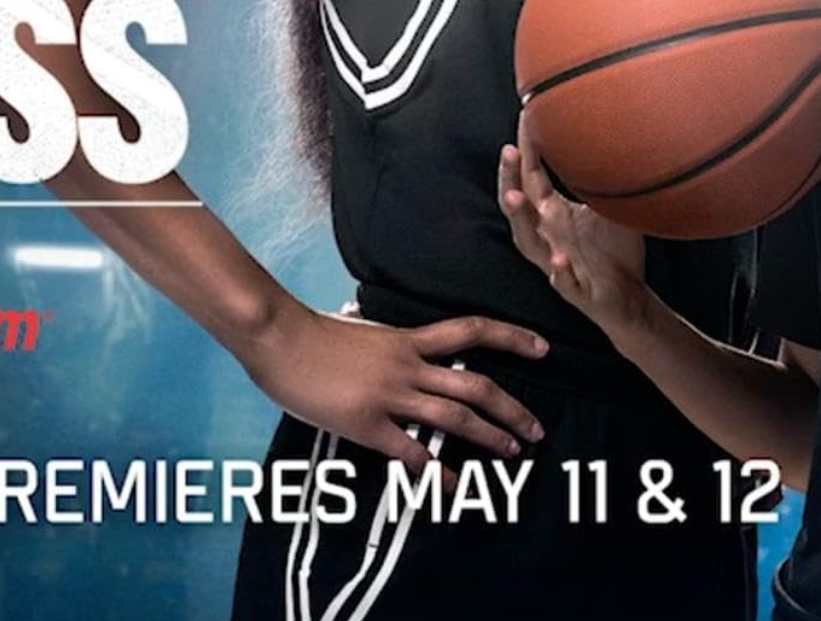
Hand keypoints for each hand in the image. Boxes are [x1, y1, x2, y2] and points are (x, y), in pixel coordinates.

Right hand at [236, 300, 546, 474]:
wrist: (277, 337)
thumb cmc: (310, 333)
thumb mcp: (360, 331)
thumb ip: (387, 345)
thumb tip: (402, 350)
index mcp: (407, 339)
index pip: (471, 331)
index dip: (512, 339)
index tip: (543, 349)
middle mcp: (408, 366)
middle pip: (475, 385)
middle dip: (511, 410)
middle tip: (535, 430)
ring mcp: (390, 396)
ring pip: (455, 418)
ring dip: (490, 438)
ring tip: (512, 455)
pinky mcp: (367, 425)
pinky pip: (414, 454)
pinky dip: (439, 474)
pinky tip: (455, 489)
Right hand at [497, 114, 649, 333]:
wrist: (626, 297)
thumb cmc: (613, 249)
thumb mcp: (608, 206)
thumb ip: (602, 176)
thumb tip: (620, 132)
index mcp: (551, 214)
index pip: (531, 177)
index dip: (524, 149)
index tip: (525, 116)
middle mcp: (547, 235)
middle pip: (519, 206)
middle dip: (509, 179)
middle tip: (508, 151)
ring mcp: (556, 263)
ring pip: (529, 243)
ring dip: (520, 220)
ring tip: (516, 197)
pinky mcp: (575, 290)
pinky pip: (562, 282)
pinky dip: (559, 272)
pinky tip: (559, 259)